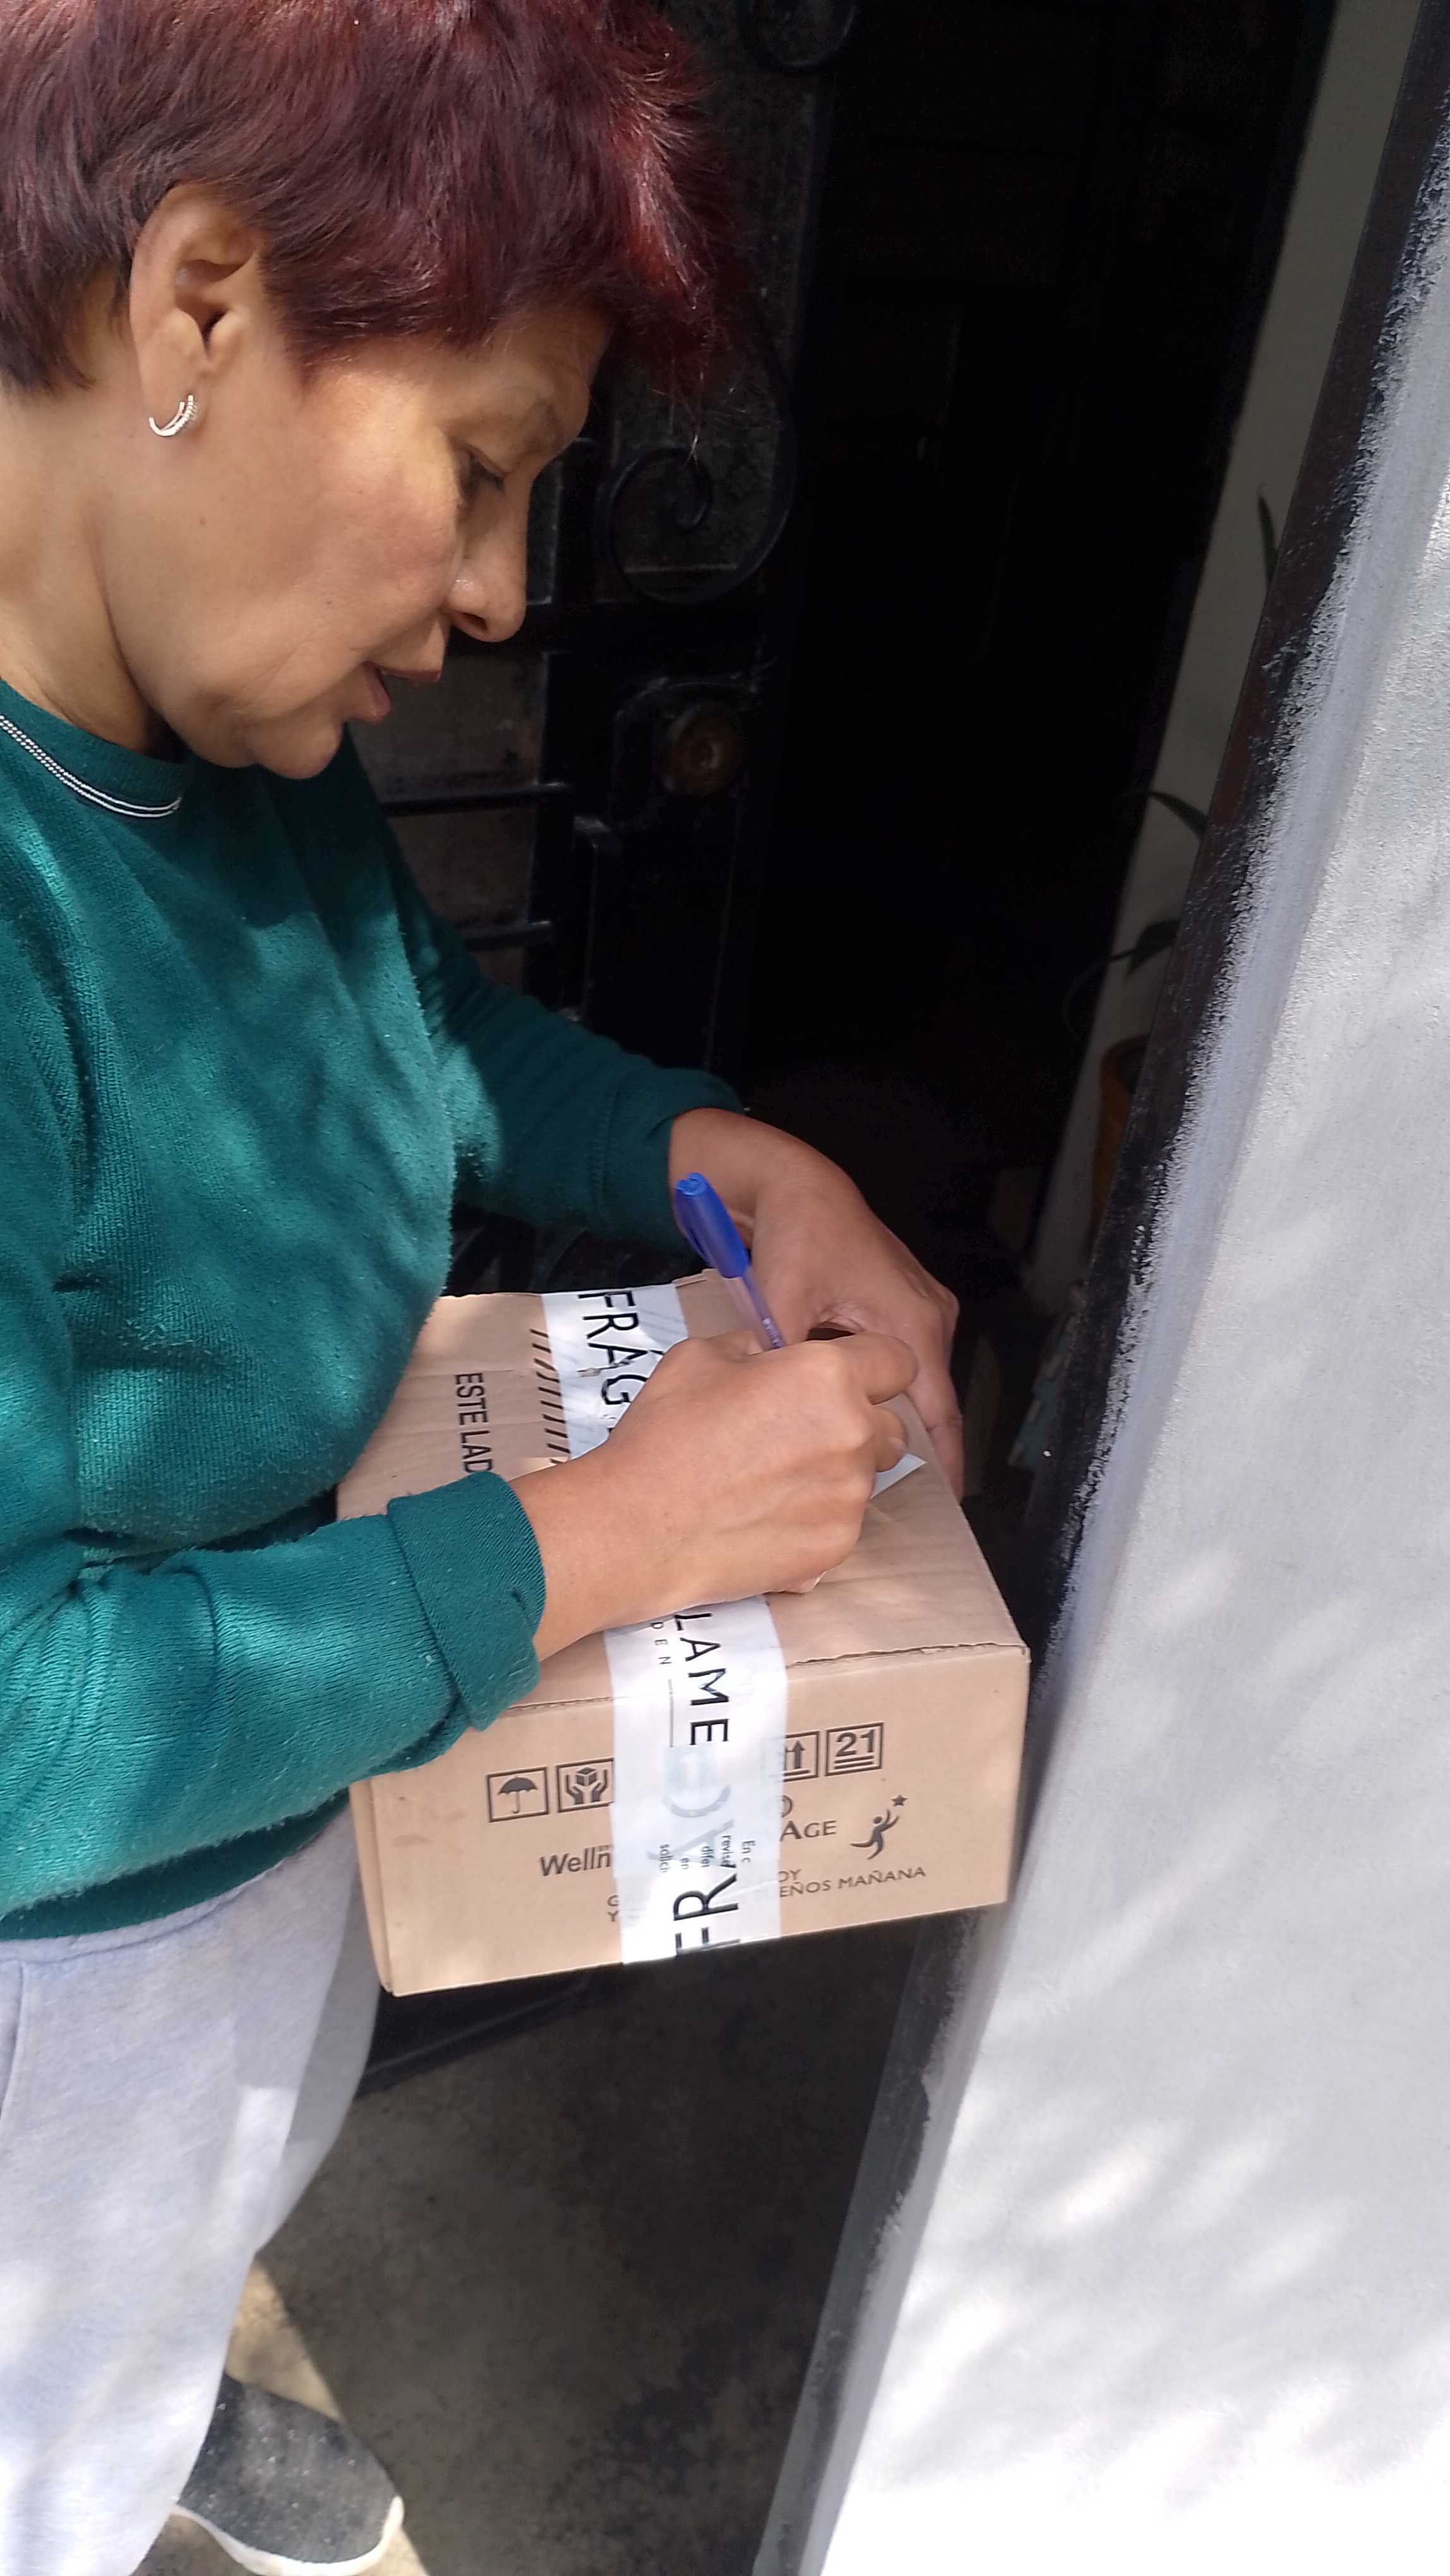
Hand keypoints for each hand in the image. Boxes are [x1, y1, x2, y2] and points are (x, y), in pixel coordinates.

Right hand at [514, 1328, 913, 1659]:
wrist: (638, 1528)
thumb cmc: (664, 1436)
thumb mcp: (698, 1359)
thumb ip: (750, 1348)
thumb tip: (765, 1353)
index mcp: (827, 1376)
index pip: (897, 1361)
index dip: (872, 1366)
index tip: (847, 1378)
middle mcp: (854, 1434)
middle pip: (890, 1425)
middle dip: (858, 1424)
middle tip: (801, 1433)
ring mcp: (851, 1496)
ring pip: (866, 1477)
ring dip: (836, 1472)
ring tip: (773, 1480)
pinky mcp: (837, 1546)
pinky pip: (843, 1521)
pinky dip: (816, 1517)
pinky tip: (766, 1517)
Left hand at [669, 1107, 963, 1494]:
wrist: (797, 1184)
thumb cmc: (797, 1235)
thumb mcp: (782, 1301)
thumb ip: (784, 1360)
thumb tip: (771, 1413)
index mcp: (914, 1323)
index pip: (941, 1413)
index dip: (944, 1464)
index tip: (948, 1507)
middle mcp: (932, 1317)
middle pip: (933, 1402)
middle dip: (915, 1446)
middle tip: (887, 1494)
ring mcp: (923, 1307)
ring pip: (917, 1382)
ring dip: (898, 1415)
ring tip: (874, 1465)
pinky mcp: (905, 1302)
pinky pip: (906, 1359)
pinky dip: (888, 1387)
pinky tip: (862, 1413)